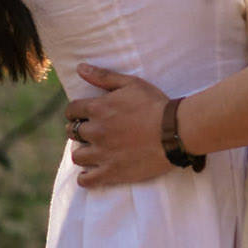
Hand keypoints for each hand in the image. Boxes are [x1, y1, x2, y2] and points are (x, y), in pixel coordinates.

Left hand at [66, 64, 174, 188]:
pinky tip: (93, 171)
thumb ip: (103, 76)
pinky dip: (86, 177)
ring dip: (84, 152)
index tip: (86, 114)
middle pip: (72, 132)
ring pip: (77, 156)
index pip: (71, 110)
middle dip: (80, 130)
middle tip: (95, 130)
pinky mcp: (111, 172)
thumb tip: (80, 68)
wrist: (175, 130)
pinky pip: (86, 180)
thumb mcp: (132, 84)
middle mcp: (95, 131)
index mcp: (98, 108)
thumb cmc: (156, 104)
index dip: (77, 111)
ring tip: (96, 150)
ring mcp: (102, 154)